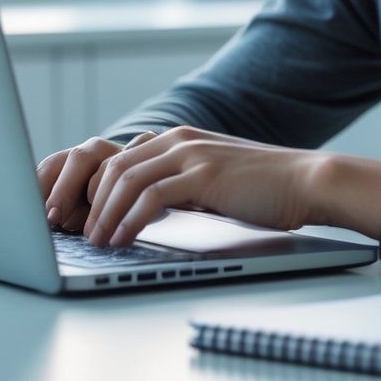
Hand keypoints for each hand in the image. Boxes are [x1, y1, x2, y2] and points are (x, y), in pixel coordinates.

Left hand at [42, 126, 380, 248]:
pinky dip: (128, 218)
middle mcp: (179, 139)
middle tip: (74, 232)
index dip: (93, 189)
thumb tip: (147, 209)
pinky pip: (151, 196)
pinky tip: (121, 238)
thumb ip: (181, 183)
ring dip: (102, 213)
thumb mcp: (213, 178)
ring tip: (93, 241)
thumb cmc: (263, 187)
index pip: (119, 158)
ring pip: (125, 179)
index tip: (80, 218)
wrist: (306, 181)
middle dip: (86, 200)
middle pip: (113, 166)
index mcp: (178, 139)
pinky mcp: (203, 174)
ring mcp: (191, 153)